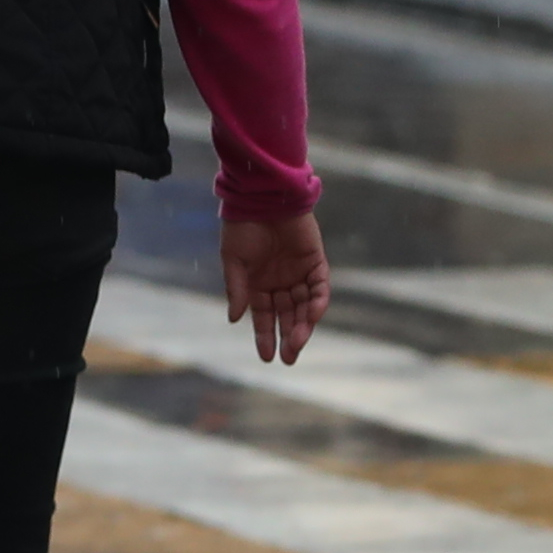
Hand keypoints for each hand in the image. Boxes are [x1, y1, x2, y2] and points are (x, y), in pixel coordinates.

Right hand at [223, 211, 329, 365]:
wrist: (262, 195)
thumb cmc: (243, 226)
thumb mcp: (233, 260)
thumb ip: (236, 289)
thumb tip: (235, 319)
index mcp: (258, 285)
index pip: (264, 317)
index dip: (265, 337)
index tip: (266, 357)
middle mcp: (280, 283)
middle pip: (287, 316)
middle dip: (288, 338)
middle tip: (289, 357)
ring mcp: (299, 273)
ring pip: (304, 307)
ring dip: (303, 325)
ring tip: (298, 342)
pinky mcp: (315, 261)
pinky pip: (319, 287)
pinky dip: (317, 302)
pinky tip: (312, 316)